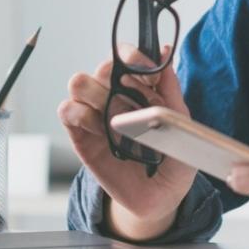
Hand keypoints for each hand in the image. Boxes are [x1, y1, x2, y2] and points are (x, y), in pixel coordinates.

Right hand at [56, 44, 196, 236]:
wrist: (160, 196)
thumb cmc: (174, 158)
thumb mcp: (180, 122)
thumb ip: (171, 88)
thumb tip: (165, 51)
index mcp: (140, 86)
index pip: (127, 54)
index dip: (135, 58)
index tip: (151, 77)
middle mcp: (115, 94)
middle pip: (103, 66)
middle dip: (117, 78)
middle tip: (134, 103)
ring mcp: (95, 113)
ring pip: (79, 83)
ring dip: (96, 94)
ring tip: (114, 118)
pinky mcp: (80, 135)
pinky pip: (67, 111)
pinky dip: (79, 114)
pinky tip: (97, 129)